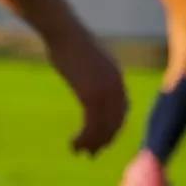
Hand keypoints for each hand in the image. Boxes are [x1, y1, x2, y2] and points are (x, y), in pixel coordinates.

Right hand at [43, 23, 126, 156]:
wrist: (64, 32)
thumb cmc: (68, 40)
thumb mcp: (86, 58)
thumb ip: (90, 71)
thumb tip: (83, 74)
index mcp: (116, 77)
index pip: (121, 110)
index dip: (113, 127)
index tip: (102, 139)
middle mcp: (116, 86)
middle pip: (116, 122)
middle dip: (104, 140)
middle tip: (91, 154)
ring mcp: (105, 91)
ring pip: (104, 127)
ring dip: (92, 143)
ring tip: (79, 152)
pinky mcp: (91, 95)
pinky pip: (91, 125)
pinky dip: (84, 138)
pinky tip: (73, 143)